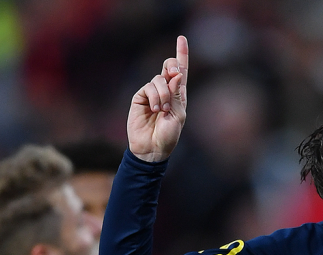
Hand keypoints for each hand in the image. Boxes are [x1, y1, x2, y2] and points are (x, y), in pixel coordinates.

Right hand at [127, 36, 188, 161]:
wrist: (152, 148)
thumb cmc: (168, 136)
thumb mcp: (177, 115)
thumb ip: (177, 95)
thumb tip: (176, 74)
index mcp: (179, 95)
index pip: (181, 71)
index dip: (181, 54)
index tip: (181, 38)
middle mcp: (166, 91)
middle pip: (168, 67)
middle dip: (172, 66)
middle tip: (174, 74)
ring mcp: (152, 93)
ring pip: (159, 79)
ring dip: (163, 93)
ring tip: (162, 110)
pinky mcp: (140, 96)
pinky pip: (149, 87)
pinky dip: (155, 97)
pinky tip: (155, 109)